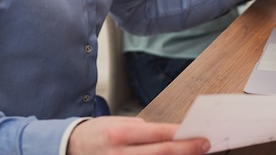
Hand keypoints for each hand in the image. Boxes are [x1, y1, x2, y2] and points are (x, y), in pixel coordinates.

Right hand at [67, 116, 209, 154]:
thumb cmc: (98, 133)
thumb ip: (143, 130)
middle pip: (161, 154)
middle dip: (186, 149)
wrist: (71, 149)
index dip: (181, 135)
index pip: (158, 134)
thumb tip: (170, 135)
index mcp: (120, 135)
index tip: (199, 134)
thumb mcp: (118, 123)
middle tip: (204, 145)